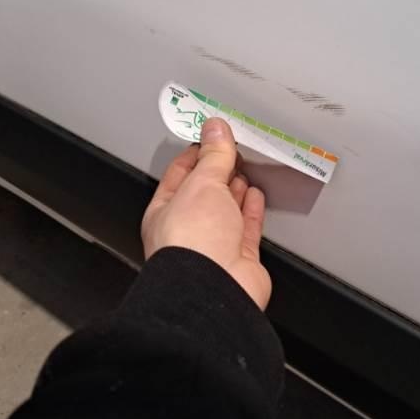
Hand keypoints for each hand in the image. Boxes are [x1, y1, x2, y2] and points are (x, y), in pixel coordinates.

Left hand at [141, 118, 271, 309]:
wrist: (214, 289)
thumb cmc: (192, 244)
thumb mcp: (202, 184)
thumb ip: (213, 156)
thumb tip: (215, 129)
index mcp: (164, 211)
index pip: (180, 174)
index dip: (195, 153)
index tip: (211, 136)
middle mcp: (188, 229)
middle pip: (204, 192)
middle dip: (217, 169)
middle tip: (231, 148)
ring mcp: (214, 245)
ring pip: (226, 209)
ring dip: (234, 188)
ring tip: (244, 168)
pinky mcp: (239, 257)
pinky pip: (246, 227)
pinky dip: (251, 209)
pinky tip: (255, 196)